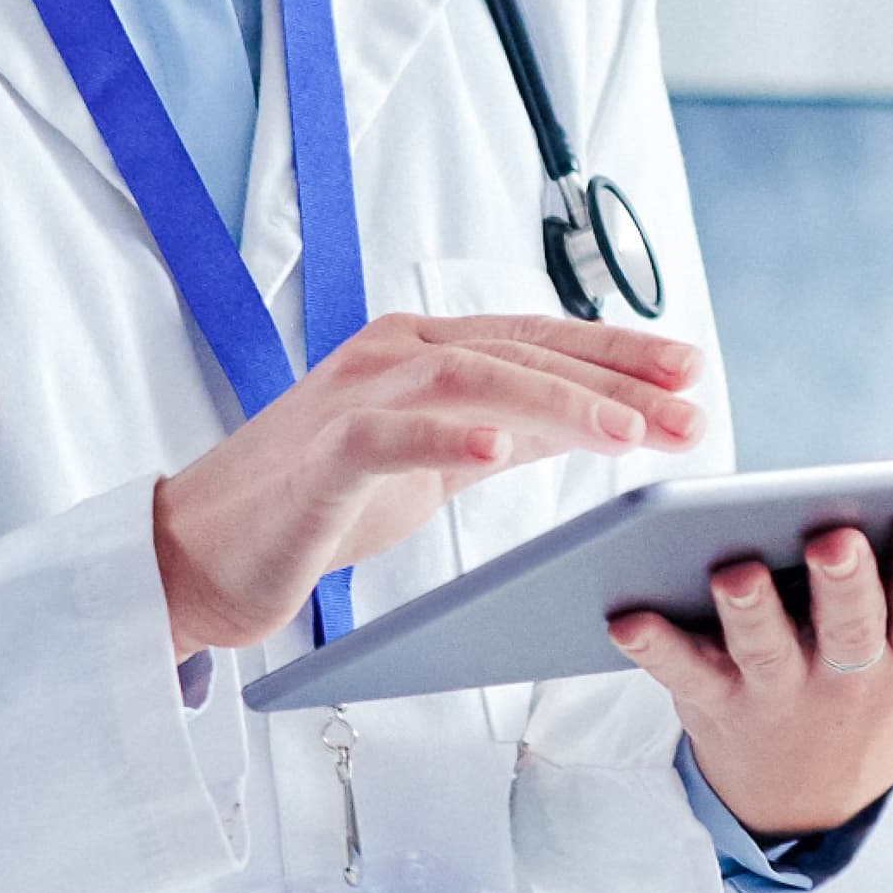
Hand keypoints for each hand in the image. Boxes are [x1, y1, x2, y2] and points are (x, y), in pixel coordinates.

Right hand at [155, 313, 706, 660]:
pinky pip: (390, 435)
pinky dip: (447, 436)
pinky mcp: (320, 454)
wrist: (202, 553)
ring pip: (473, 378)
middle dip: (617, 381)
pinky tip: (502, 447)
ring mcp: (353, 397)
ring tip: (630, 432)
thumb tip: (600, 416)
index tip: (690, 370)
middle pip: (522, 354)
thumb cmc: (319, 504)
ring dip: (559, 402)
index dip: (617, 350)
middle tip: (690, 411)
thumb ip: (510, 430)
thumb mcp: (437, 458)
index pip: (538, 339)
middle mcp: (391, 353)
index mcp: (422, 348)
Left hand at [611, 510, 892, 841]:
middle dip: (846, 584)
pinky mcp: (711, 702)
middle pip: (851, 628)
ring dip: (749, 611)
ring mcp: (781, 692)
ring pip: (764, 649)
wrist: (810, 793)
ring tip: (733, 566)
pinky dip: (650, 646)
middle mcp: (855, 675)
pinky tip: (621, 612)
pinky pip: (677, 673)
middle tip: (834, 538)